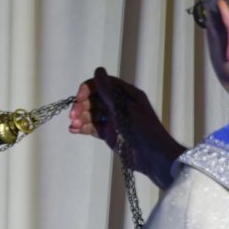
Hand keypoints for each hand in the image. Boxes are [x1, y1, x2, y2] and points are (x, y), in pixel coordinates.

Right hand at [68, 67, 186, 189]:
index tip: (79, 98)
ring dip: (80, 118)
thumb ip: (109, 92)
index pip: (101, 85)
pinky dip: (82, 128)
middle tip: (73, 116)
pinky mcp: (109, 134)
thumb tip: (98, 70)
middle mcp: (118, 105)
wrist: (154, 157)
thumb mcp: (125, 109)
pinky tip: (74, 130)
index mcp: (125, 94)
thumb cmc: (143, 129)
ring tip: (74, 126)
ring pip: (91, 114)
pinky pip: (93, 127)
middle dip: (81, 106)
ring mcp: (113, 120)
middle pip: (93, 99)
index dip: (87, 89)